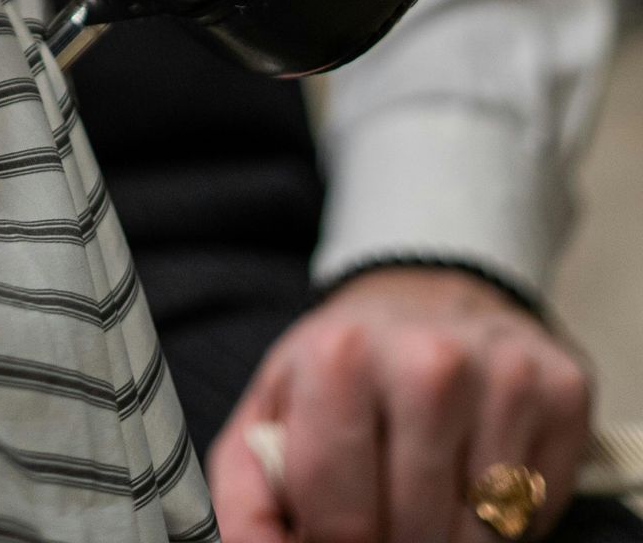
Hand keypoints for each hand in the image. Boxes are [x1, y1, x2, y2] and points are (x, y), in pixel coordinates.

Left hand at [208, 267, 589, 540]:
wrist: (426, 293)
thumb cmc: (345, 367)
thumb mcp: (275, 411)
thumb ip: (248, 494)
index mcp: (341, 356)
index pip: (341, 521)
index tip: (333, 530)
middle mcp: (428, 360)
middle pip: (415, 536)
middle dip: (393, 542)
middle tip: (383, 510)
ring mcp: (504, 375)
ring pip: (480, 537)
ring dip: (449, 536)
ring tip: (424, 487)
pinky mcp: (563, 391)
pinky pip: (536, 512)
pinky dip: (506, 515)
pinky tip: (477, 467)